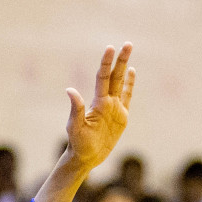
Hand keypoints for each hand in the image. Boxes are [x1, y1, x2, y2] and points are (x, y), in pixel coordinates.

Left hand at [64, 44, 135, 172]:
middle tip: (127, 43)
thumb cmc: (78, 143)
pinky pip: (127, 96)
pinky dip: (129, 84)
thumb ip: (75, 109)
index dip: (106, 63)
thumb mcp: (75, 127)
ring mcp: (115, 108)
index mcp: (98, 103)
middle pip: (115, 76)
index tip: (110, 48)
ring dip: (125, 67)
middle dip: (120, 60)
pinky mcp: (121, 117)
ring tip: (128, 50)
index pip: (103, 78)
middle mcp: (106, 101)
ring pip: (121, 82)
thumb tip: (70, 90)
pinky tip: (132, 71)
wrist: (86, 157)